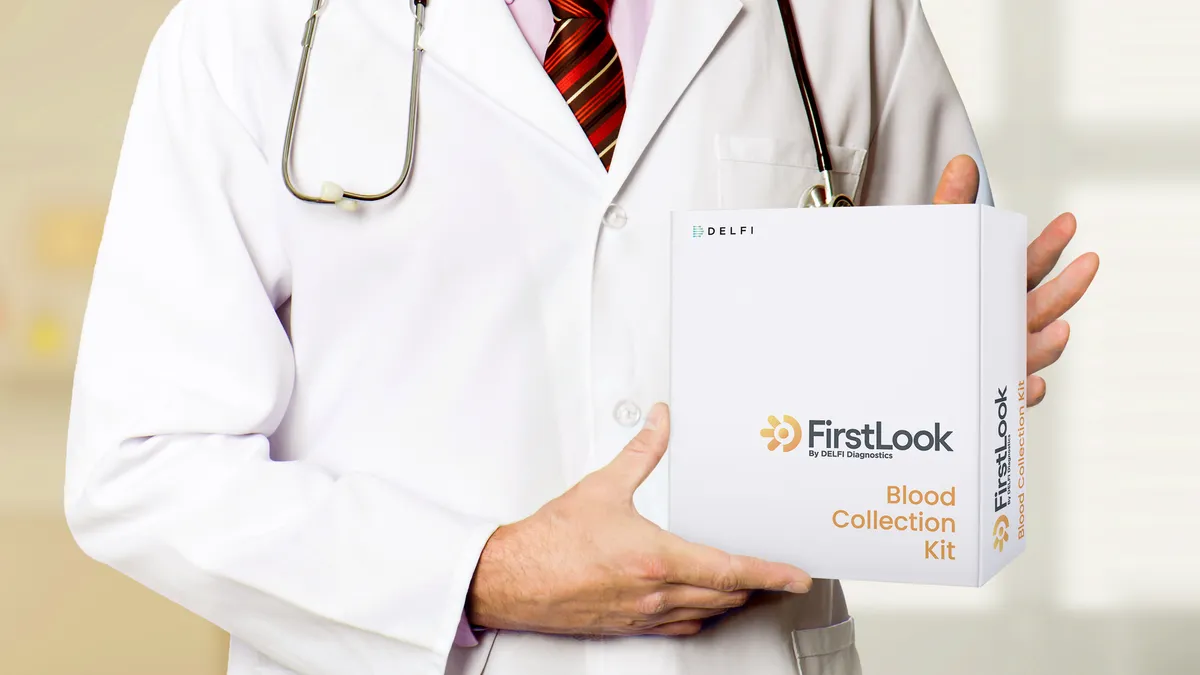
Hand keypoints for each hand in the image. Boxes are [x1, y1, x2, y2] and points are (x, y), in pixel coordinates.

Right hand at [466, 403, 811, 636]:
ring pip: (707, 613)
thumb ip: (641, 452)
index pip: (731, 570)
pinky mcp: (630, 625)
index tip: (796, 576)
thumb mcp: (602, 487)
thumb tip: (660, 422)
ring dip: (732, 600)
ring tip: (750, 586)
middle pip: (727, 596)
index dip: (771, 574)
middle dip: (758, 586)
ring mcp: (645, 614)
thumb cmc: (551, 542)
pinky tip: (702, 605)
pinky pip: (681, 626)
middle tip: (781, 577)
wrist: (513, 579)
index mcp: (657, 559)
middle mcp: (656, 593)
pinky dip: (701, 614)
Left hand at [933, 155, 1099, 405]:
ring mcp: (998, 357)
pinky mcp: (984, 389)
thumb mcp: (935, 252)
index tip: (1067, 222)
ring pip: (1030, 351)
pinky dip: (1022, 392)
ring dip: (1048, 343)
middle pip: (1040, 307)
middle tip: (1086, 264)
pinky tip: (1030, 385)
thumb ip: (950, 209)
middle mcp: (1004, 323)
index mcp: (996, 289)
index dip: (1049, 245)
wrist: (890, 355)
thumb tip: (962, 163)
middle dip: (1066, 287)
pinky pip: (1008, 396)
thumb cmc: (924, 300)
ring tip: (1058, 330)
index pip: (1028, 266)